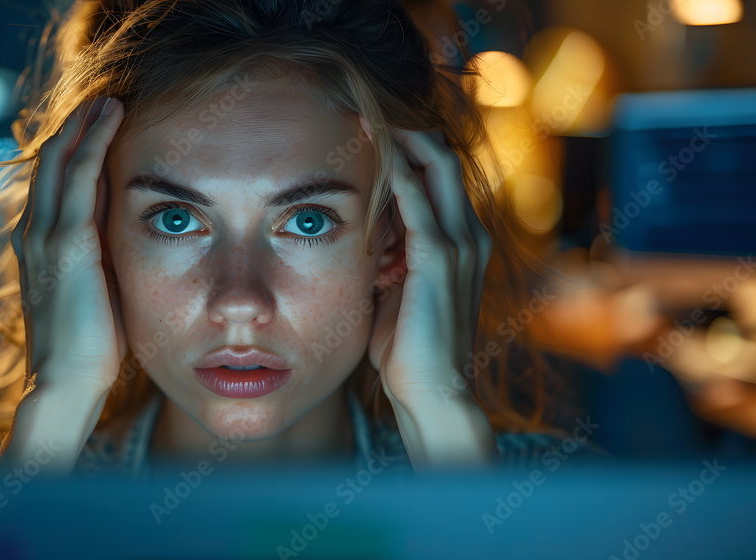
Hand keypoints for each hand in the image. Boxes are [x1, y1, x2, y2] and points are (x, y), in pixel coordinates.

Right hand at [0, 96, 125, 472]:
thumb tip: (119, 238)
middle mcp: (33, 234)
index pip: (52, 188)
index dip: (70, 154)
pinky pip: (79, 177)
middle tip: (100, 100)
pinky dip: (93, 142)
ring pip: (60, 161)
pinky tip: (111, 119)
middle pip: (49, 165)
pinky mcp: (68, 243)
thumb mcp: (92, 293)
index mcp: (38, 248)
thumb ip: (97, 260)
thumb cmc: (86, 349)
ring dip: (83, 125)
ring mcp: (46, 237)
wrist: (66, 382)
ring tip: (107, 99)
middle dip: (73, 129)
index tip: (94, 130)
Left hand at [367, 126, 497, 466]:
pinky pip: (417, 201)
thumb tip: (365, 238)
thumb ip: (390, 260)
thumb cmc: (409, 350)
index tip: (372, 134)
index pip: (440, 181)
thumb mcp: (398, 293)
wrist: (431, 390)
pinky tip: (377, 152)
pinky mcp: (439, 259)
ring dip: (402, 143)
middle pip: (444, 163)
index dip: (411, 153)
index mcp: (461, 245)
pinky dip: (397, 171)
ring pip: (437, 170)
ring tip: (366, 121)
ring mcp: (459, 245)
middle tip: (367, 116)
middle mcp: (468, 237)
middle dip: (408, 136)